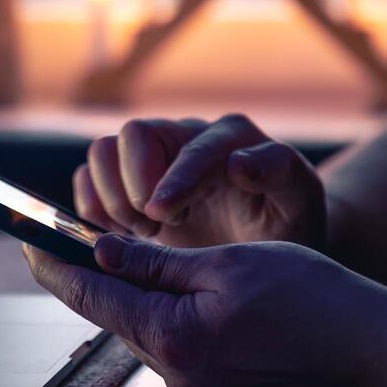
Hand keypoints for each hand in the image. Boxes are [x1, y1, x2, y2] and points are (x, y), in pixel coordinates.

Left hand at [24, 235, 386, 386]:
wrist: (369, 348)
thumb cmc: (309, 298)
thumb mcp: (224, 264)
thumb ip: (156, 261)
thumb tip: (103, 250)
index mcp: (173, 336)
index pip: (91, 297)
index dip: (54, 264)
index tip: (25, 241)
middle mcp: (176, 370)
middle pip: (111, 313)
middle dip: (87, 274)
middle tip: (61, 238)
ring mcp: (194, 383)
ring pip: (140, 325)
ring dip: (124, 290)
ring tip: (110, 253)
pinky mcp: (213, 383)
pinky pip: (168, 338)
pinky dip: (156, 307)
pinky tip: (160, 284)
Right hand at [74, 114, 325, 247]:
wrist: (267, 251)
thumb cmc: (284, 225)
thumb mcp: (298, 204)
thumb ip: (279, 174)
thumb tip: (240, 163)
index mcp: (231, 139)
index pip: (191, 145)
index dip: (173, 178)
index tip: (162, 215)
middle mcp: (185, 140)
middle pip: (133, 135)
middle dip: (134, 185)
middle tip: (155, 229)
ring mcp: (152, 160)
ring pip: (103, 152)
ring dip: (111, 197)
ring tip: (142, 234)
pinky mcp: (127, 184)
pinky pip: (88, 178)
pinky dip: (91, 206)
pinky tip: (119, 235)